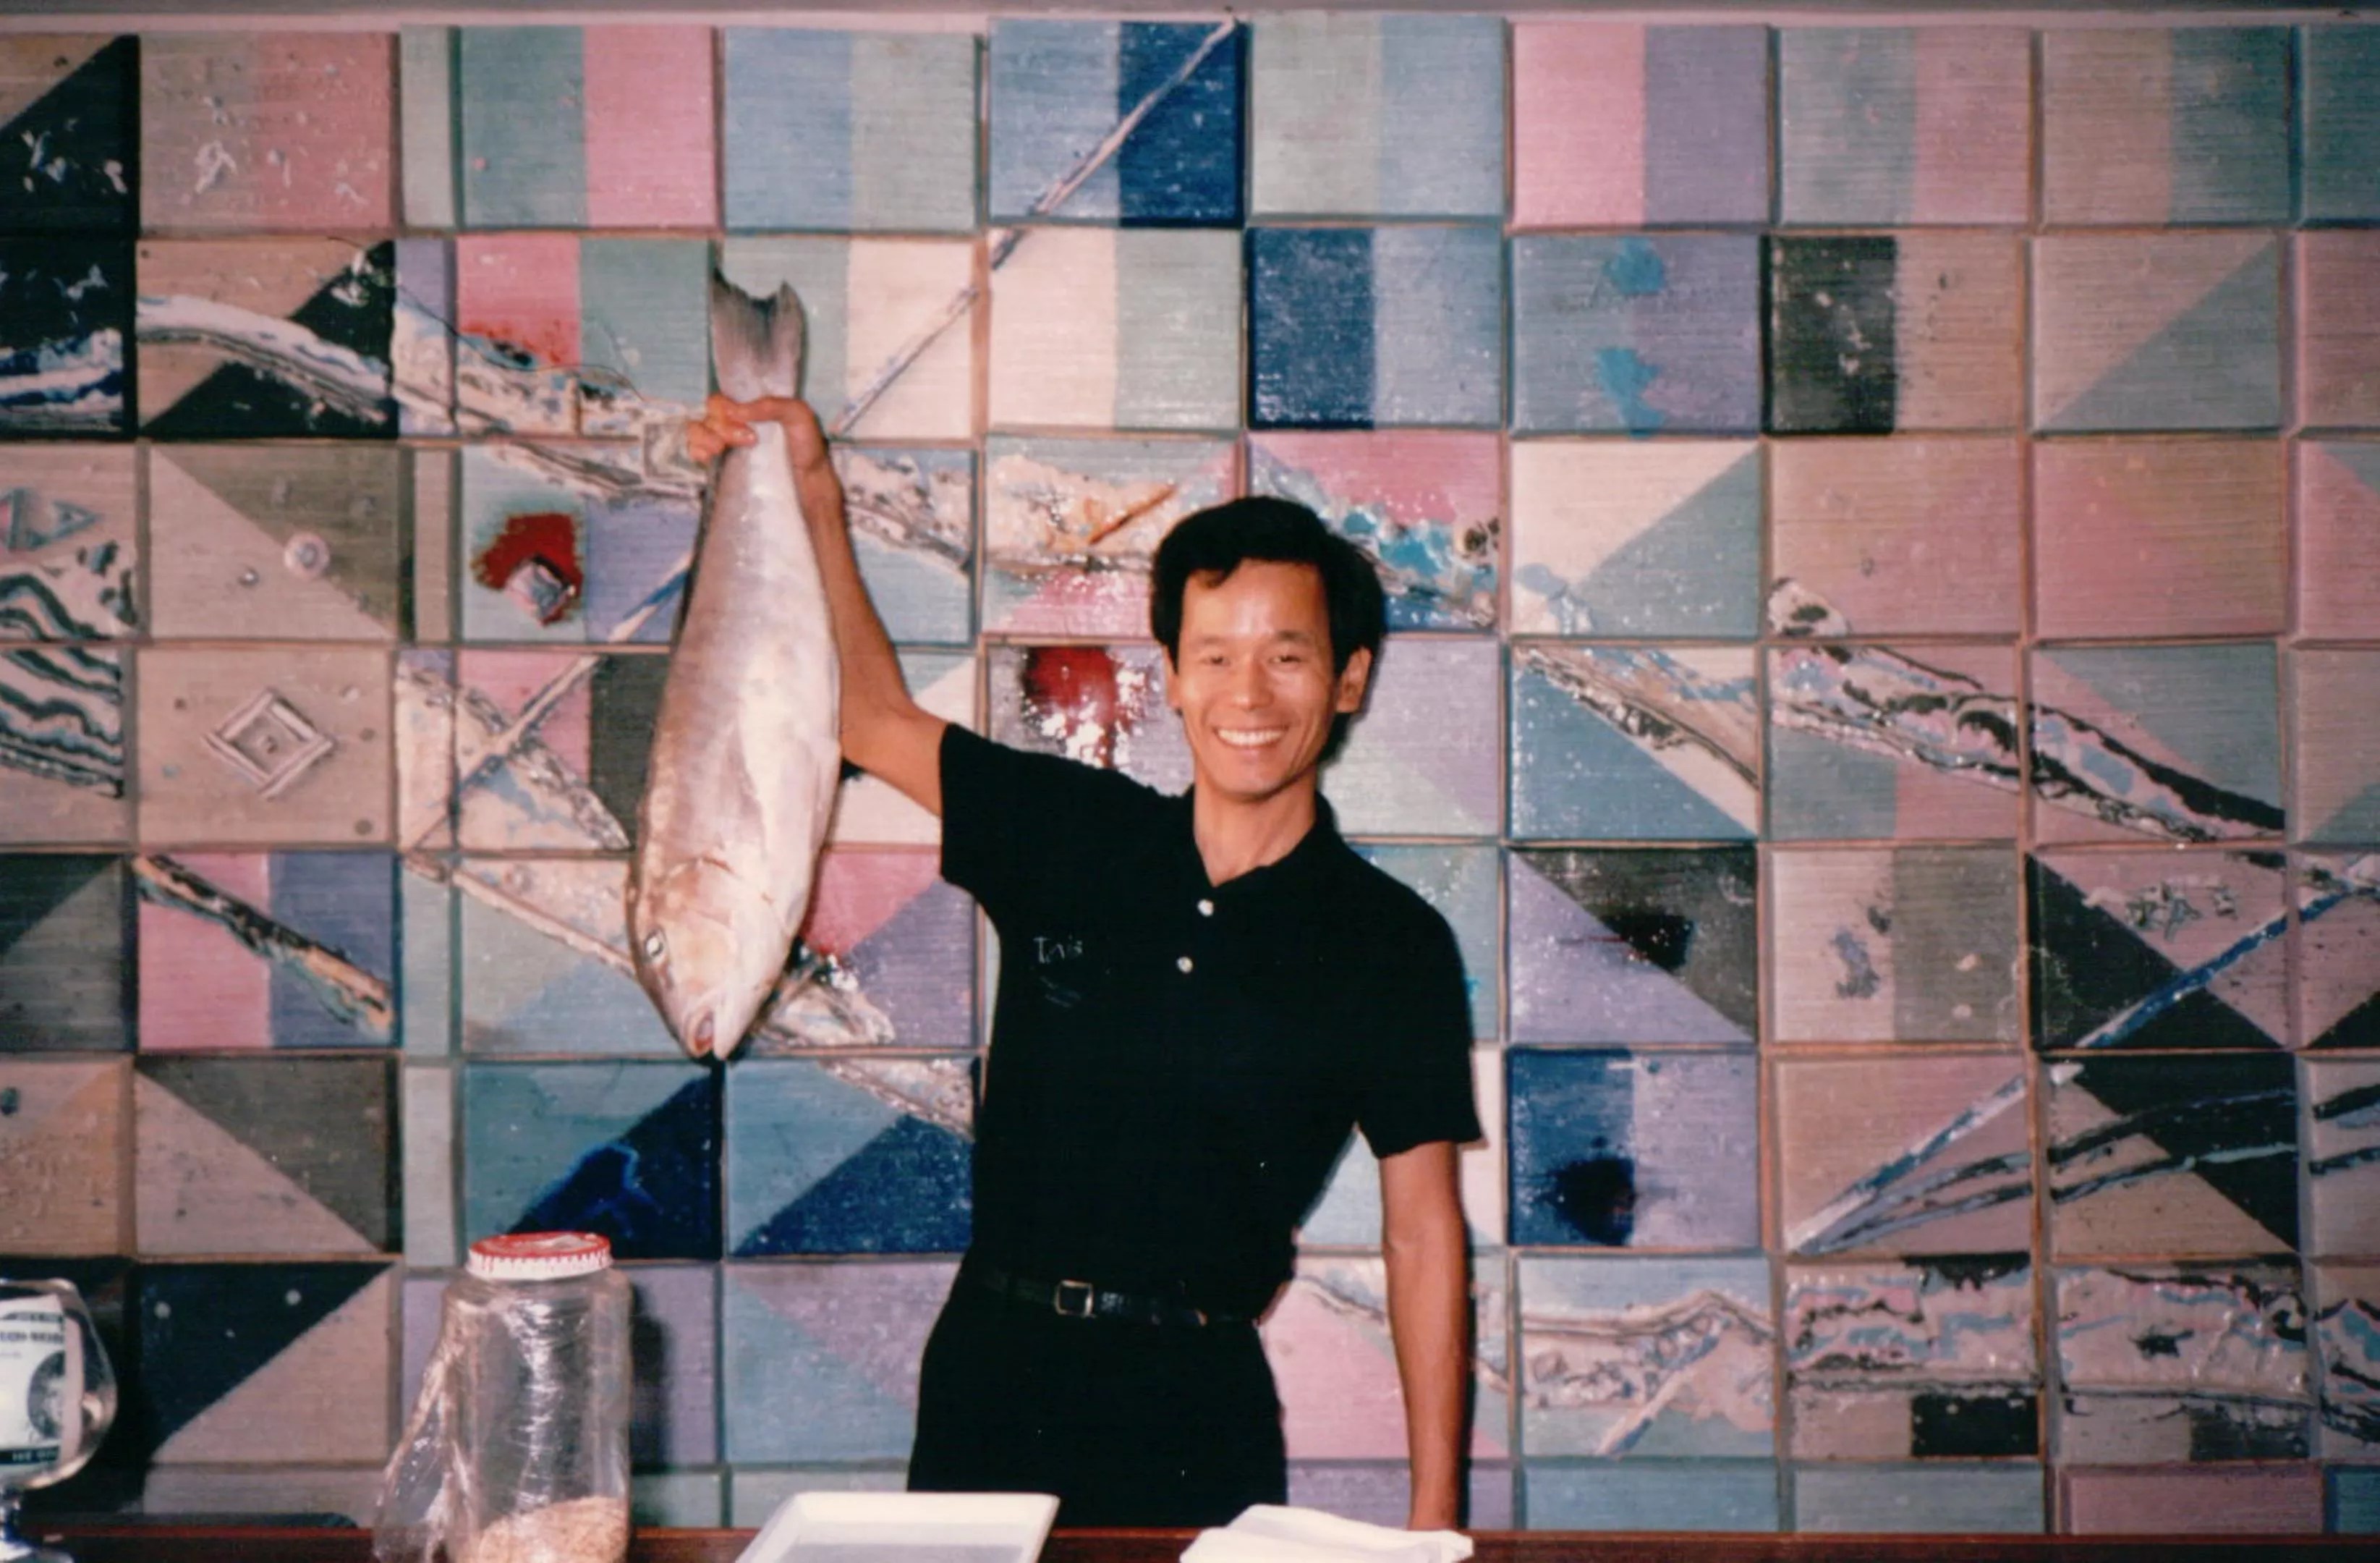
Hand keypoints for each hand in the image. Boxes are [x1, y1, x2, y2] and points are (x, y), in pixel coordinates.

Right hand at [687, 394, 828, 470]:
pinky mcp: (721, 466)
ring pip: (696, 431)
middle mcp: (734, 424)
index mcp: (750, 410)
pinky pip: (695, 452)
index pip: (721, 399)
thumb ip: (772, 404)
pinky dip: (696, 451)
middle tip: (749, 440)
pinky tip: (709, 457)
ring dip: (704, 437)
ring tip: (721, 450)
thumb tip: (736, 412)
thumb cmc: (807, 449)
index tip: (745, 423)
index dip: (725, 407)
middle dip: (722, 426)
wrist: (810, 485)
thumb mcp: (799, 416)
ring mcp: (726, 445)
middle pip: (708, 415)